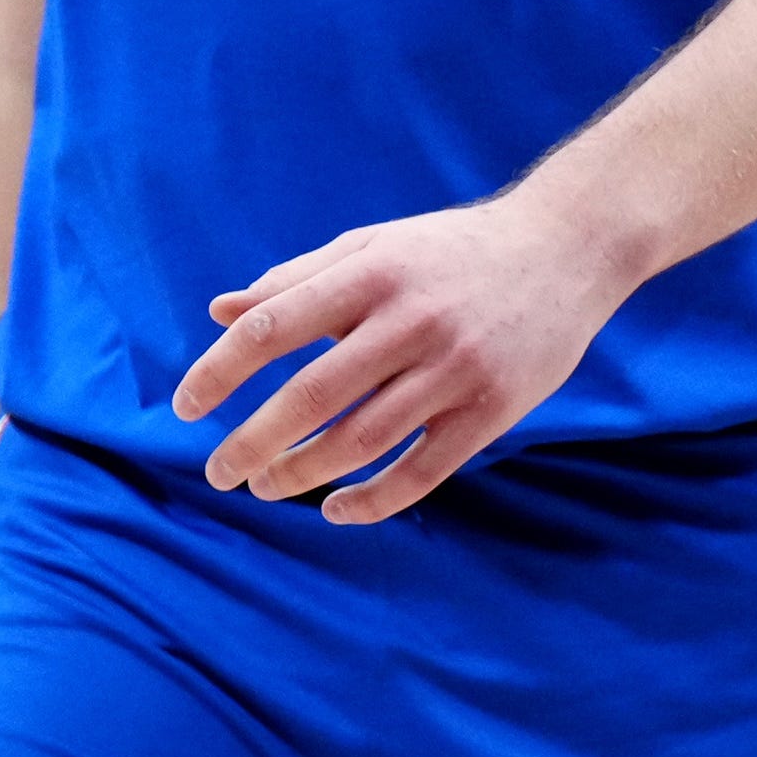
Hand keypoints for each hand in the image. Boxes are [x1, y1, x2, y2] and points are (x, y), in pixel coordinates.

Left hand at [172, 197, 632, 524]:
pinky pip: (422, 472)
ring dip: (301, 473)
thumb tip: (220, 313)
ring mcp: (456, 367)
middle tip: (219, 472)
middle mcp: (412, 319)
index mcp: (374, 272)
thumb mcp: (375, 247)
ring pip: (361, 441)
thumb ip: (298, 280)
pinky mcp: (494, 408)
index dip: (221, 372)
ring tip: (266, 486)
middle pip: (311, 397)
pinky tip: (336, 509)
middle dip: (252, 443)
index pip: (274, 326)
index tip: (186, 408)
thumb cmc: (454, 250)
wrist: (570, 246)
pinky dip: (372, 501)